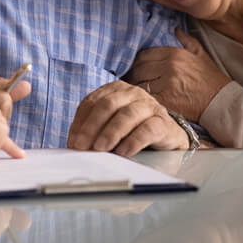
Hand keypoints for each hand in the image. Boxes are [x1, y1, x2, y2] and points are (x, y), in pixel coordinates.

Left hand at [67, 80, 187, 155]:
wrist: (168, 134)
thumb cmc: (134, 130)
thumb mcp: (111, 126)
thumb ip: (95, 130)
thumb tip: (75, 146)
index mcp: (115, 90)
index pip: (91, 102)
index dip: (80, 123)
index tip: (73, 142)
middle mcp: (132, 93)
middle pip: (107, 105)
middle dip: (92, 127)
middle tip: (83, 147)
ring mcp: (149, 105)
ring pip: (127, 115)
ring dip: (110, 133)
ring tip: (100, 149)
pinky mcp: (163, 122)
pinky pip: (147, 129)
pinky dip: (133, 141)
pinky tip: (123, 152)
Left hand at [126, 27, 230, 120]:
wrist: (221, 102)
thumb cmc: (211, 79)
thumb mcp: (201, 54)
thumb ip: (186, 40)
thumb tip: (175, 29)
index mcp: (175, 54)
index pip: (144, 54)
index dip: (137, 61)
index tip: (135, 67)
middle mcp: (169, 67)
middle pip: (138, 68)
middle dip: (134, 74)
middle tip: (132, 79)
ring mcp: (167, 84)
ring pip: (140, 83)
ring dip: (136, 87)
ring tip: (135, 90)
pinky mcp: (166, 101)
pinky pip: (146, 97)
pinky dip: (142, 99)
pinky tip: (142, 100)